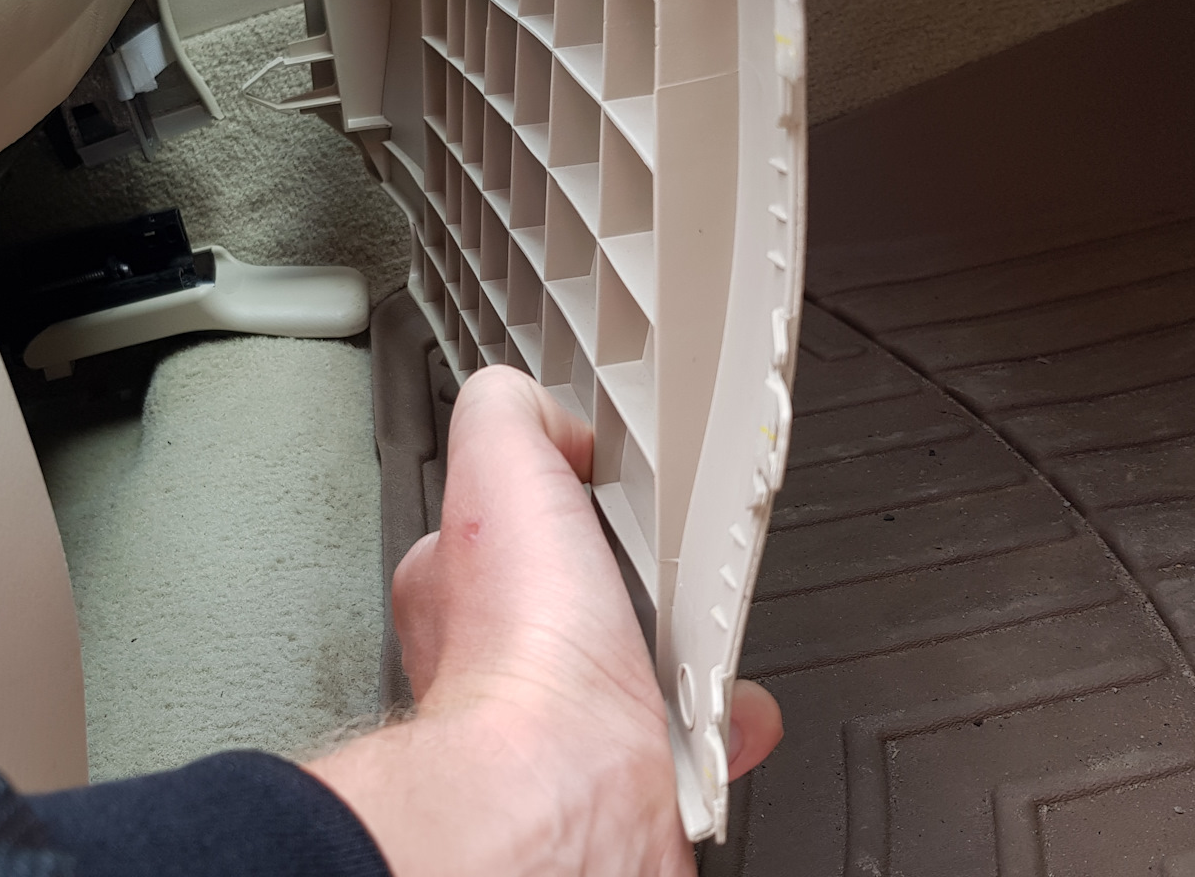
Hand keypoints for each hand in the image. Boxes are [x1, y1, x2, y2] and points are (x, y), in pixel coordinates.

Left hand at [306, 366, 781, 875]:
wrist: (568, 781)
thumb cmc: (521, 644)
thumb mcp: (498, 462)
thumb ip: (510, 414)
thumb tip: (549, 416)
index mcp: (461, 595)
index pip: (505, 527)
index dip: (556, 500)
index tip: (602, 492)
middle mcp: (503, 667)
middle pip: (582, 599)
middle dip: (638, 583)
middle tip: (670, 566)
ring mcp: (565, 728)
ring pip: (641, 669)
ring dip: (691, 649)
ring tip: (711, 628)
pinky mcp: (630, 779)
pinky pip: (693, 740)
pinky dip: (727, 719)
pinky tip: (733, 705)